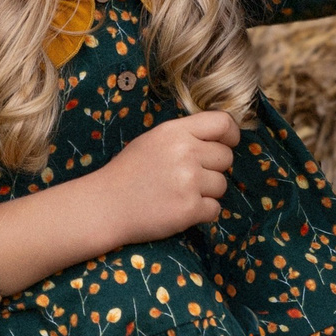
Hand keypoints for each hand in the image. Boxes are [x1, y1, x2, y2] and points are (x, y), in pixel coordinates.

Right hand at [97, 111, 237, 244]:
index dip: (230, 134)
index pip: (222, 122)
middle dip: (213, 168)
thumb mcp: (153, 140)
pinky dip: (201, 212)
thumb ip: (185, 135)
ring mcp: (189, 181)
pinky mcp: (190, 209)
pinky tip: (179, 208)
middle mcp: (185, 153)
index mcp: (175, 132)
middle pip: (226, 157)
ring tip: (179, 193)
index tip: (227, 143)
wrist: (104, 205)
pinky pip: (215, 209)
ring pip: (222, 185)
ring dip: (207, 192)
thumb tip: (221, 138)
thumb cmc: (128, 172)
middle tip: (188, 176)